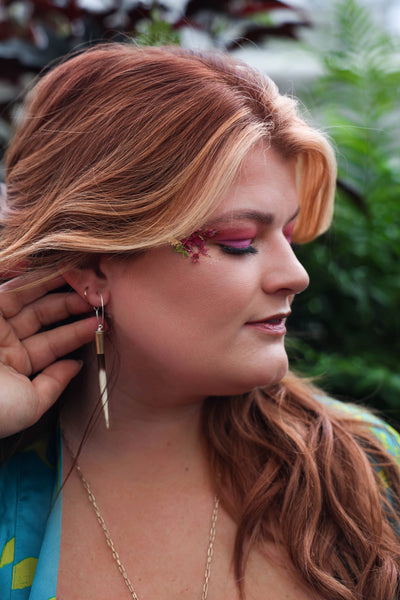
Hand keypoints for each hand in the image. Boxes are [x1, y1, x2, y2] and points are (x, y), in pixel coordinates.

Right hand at [0, 274, 96, 437]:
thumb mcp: (31, 403)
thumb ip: (54, 384)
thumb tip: (77, 365)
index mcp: (13, 363)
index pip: (52, 342)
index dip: (77, 331)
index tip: (101, 321)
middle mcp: (1, 341)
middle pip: (40, 314)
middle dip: (69, 303)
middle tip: (95, 294)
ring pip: (23, 295)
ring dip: (50, 283)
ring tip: (78, 274)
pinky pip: (0, 282)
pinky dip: (12, 268)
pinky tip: (35, 259)